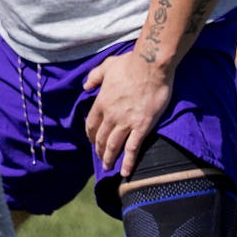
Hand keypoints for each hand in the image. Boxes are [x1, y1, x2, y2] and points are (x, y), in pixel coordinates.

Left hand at [83, 51, 173, 175]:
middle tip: (101, 159)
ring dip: (109, 159)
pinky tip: (125, 172)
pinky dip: (128, 162)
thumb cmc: (130, 64)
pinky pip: (133, 148)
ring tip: (109, 168)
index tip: (93, 142)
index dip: (91, 135)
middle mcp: (111, 115)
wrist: (151, 66)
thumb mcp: (107, 66)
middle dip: (99, 151)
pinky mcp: (142, 126)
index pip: (91, 124)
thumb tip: (85, 86)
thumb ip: (94, 77)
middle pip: (101, 138)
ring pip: (114, 146)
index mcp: (102, 102)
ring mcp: (126, 122)